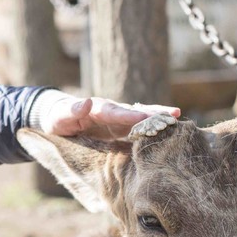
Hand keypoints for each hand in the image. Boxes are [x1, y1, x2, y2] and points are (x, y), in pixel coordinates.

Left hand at [41, 96, 180, 140]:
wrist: (60, 121)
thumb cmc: (59, 120)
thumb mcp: (59, 117)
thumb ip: (71, 111)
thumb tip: (85, 102)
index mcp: (97, 109)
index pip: (114, 112)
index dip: (128, 115)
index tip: (143, 117)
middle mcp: (113, 113)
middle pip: (135, 111)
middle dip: (153, 113)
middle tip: (173, 113)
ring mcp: (120, 121)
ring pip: (142, 119)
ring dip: (158, 119)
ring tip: (178, 119)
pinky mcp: (123, 130)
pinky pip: (141, 129)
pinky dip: (154, 131)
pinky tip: (170, 134)